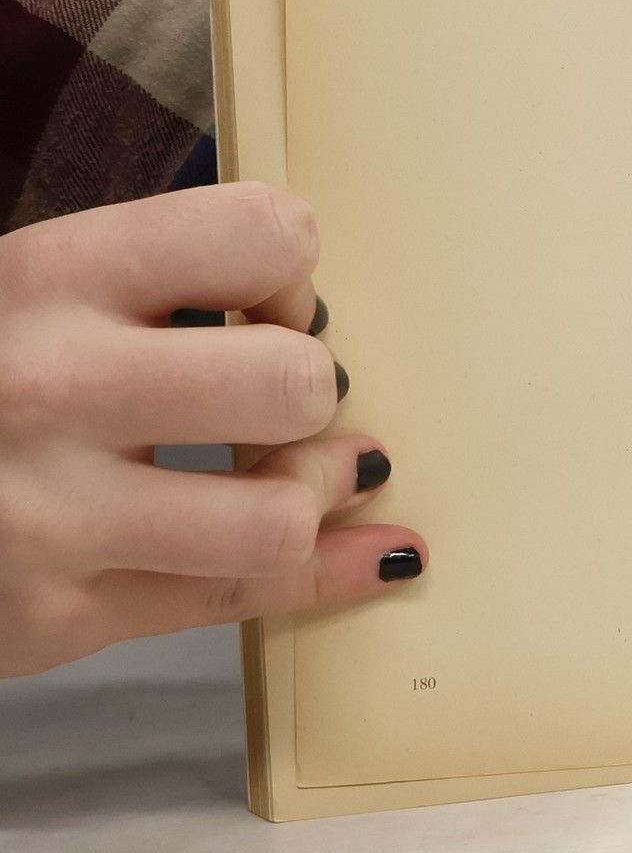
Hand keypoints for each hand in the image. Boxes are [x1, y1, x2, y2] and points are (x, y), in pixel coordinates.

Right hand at [0, 183, 424, 676]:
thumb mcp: (35, 288)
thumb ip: (157, 282)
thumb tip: (311, 315)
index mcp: (50, 276)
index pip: (264, 235)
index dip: (290, 273)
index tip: (264, 303)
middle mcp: (48, 390)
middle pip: (292, 383)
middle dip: (311, 391)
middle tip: (282, 399)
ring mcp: (48, 516)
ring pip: (277, 516)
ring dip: (315, 491)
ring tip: (306, 476)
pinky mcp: (55, 617)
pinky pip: (240, 599)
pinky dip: (330, 573)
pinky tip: (376, 551)